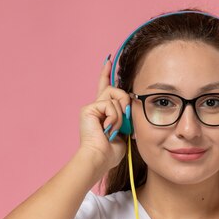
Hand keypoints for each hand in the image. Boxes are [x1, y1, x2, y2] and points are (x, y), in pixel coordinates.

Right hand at [78, 56, 130, 171]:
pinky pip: (110, 105)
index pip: (105, 87)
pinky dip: (114, 118)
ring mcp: (91, 107)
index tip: (108, 60)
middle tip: (125, 120)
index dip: (106, 73)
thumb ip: (125, 116)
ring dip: (121, 115)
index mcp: (103, 112)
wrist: (99, 158)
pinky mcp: (88, 109)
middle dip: (125, 103)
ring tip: (114, 129)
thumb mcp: (123, 131)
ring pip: (116, 96)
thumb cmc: (110, 151)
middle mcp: (95, 107)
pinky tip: (107, 129)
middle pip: (116, 90)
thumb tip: (130, 106)